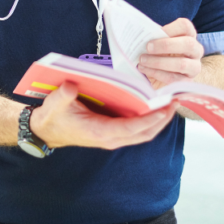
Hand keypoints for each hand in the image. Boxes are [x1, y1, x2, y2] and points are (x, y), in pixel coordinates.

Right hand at [29, 82, 178, 149]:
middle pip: (144, 134)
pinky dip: (150, 120)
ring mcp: (113, 137)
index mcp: (99, 132)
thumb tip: (71, 86)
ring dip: (159, 120)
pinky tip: (157, 105)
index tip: (164, 109)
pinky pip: (138, 130)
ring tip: (172, 102)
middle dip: (162, 120)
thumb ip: (62, 96)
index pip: (130, 129)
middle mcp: (110, 138)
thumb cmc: (52, 117)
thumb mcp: (54, 105)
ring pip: (144, 133)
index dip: (149, 120)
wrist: (47, 131)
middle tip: (176, 101)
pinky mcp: (113, 132)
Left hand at [138, 18, 203, 88]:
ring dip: (159, 62)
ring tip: (142, 60)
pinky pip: (174, 78)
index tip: (153, 33)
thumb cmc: (155, 54)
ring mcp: (194, 67)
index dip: (170, 29)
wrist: (156, 77)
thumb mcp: (155, 44)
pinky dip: (157, 74)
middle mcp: (196, 50)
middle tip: (147, 47)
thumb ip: (152, 37)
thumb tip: (142, 33)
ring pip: (182, 64)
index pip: (185, 26)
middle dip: (165, 45)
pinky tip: (144, 70)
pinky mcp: (187, 82)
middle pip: (188, 43)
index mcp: (188, 36)